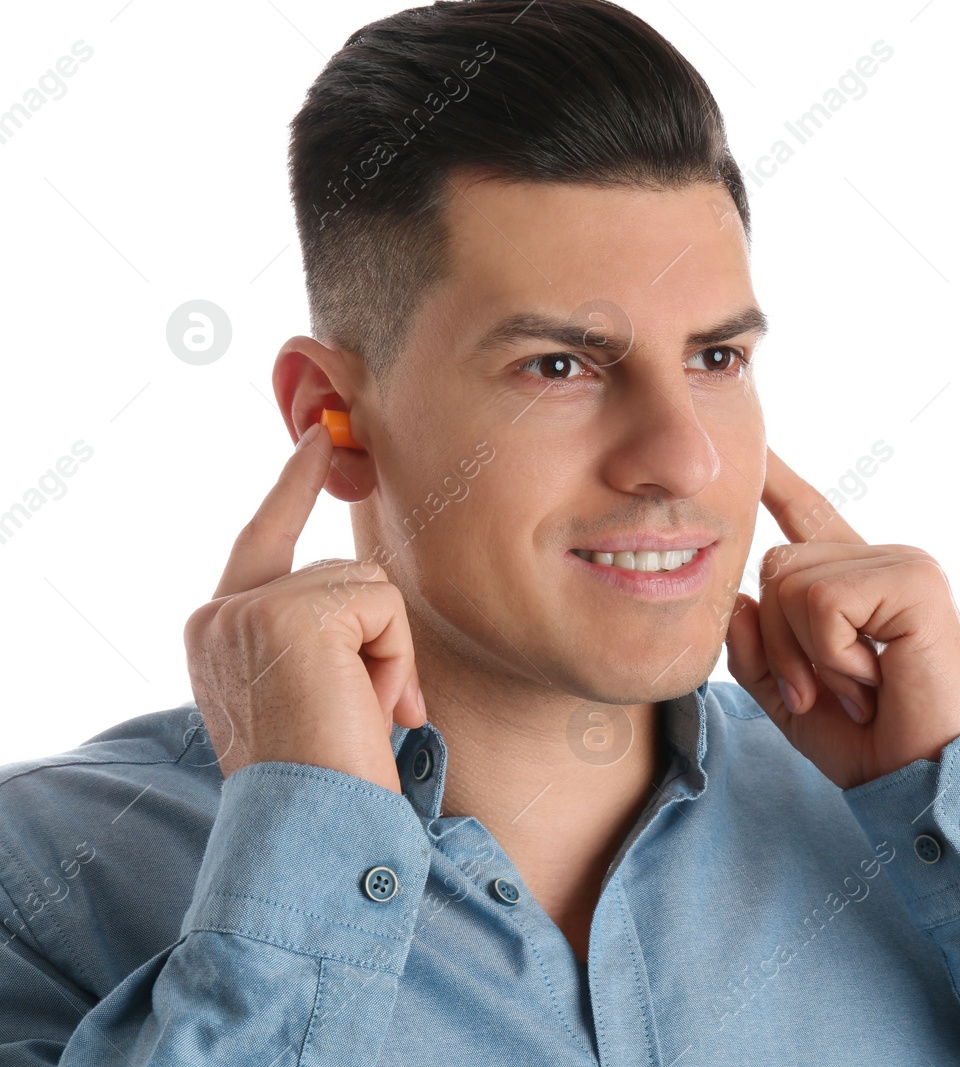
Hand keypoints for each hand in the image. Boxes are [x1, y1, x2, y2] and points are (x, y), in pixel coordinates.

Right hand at [182, 421, 425, 793]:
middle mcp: (220, 612)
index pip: (262, 537)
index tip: (315, 440)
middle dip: (378, 639)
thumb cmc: (327, 774)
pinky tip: (370, 706)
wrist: (312, 824)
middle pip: (343, 571)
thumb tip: (369, 591)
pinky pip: (383, 604)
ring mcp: (249, 608)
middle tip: (364, 712)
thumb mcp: (310, 690)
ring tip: (362, 714)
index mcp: (218, 629)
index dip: (292, 488)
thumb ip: (319, 633)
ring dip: (389, 652)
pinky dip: (396, 656)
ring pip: (369, 586)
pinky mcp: (288, 612)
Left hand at [723, 447, 959, 790]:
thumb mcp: (791, 700)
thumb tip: (739, 598)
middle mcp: (881, 561)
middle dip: (780, 645)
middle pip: (775, 567)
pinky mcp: (914, 580)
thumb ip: (756, 652)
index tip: (757, 450)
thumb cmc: (869, 744)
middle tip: (827, 693)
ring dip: (809, 657)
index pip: (809, 516)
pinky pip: (824, 601)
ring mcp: (901, 564)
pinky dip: (834, 655)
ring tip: (858, 689)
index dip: (779, 481)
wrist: (922, 780)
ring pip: (792, 583)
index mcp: (856, 583)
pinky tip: (874, 679)